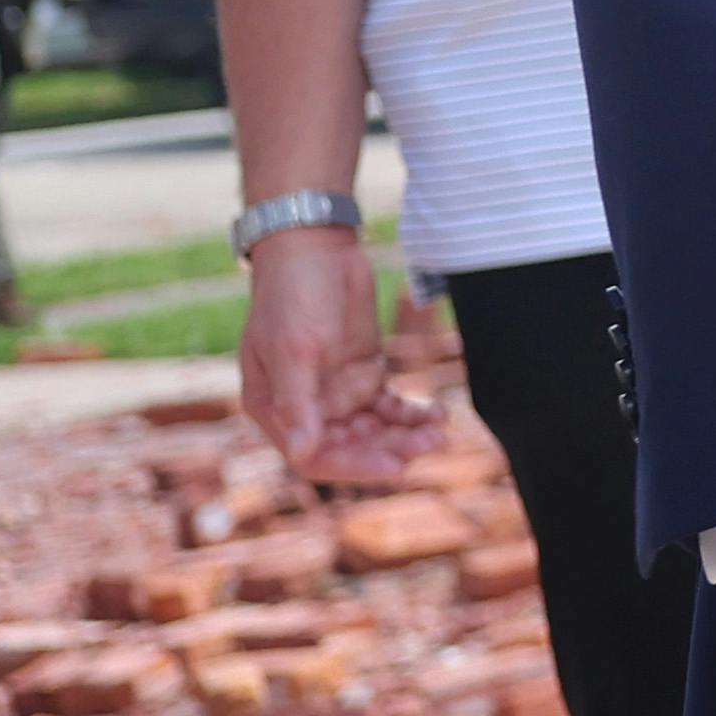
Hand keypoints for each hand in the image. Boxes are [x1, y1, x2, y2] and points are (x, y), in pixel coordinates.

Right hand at [235, 230, 439, 483]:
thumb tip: (302, 453)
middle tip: (431, 445)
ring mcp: (336, 392)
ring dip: (405, 435)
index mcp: (274, 409)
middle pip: (350, 448)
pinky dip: (412, 414)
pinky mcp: (363, 373)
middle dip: (390, 450)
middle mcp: (305, 408)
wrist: (315, 248)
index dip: (355, 467)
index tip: (396, 466)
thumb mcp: (295, 349)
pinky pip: (389, 406)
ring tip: (440, 432)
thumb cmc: (293, 296)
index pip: (314, 457)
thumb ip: (299, 402)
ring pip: (374, 430)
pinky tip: (438, 415)